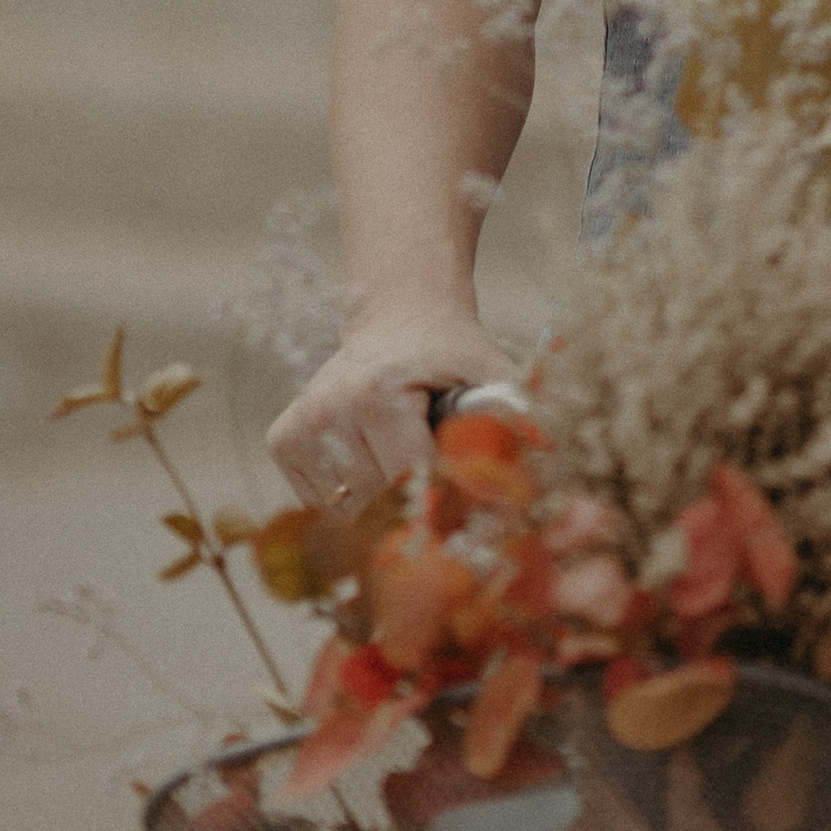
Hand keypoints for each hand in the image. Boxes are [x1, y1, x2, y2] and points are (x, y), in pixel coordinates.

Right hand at [266, 304, 511, 506]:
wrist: (399, 317)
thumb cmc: (449, 350)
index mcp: (378, 392)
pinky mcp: (283, 440)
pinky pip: (321, 502)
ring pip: (349, 509)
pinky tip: (373, 465)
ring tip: (407, 469)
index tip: (468, 512)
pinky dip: (351, 499)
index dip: (445, 501)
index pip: (411, 478)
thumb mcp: (490, 369)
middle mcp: (330, 407)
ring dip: (382, 505)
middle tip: (444, 496)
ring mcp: (301, 424)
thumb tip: (546, 455)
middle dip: (416, 506)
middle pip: (380, 499)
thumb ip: (515, 412)